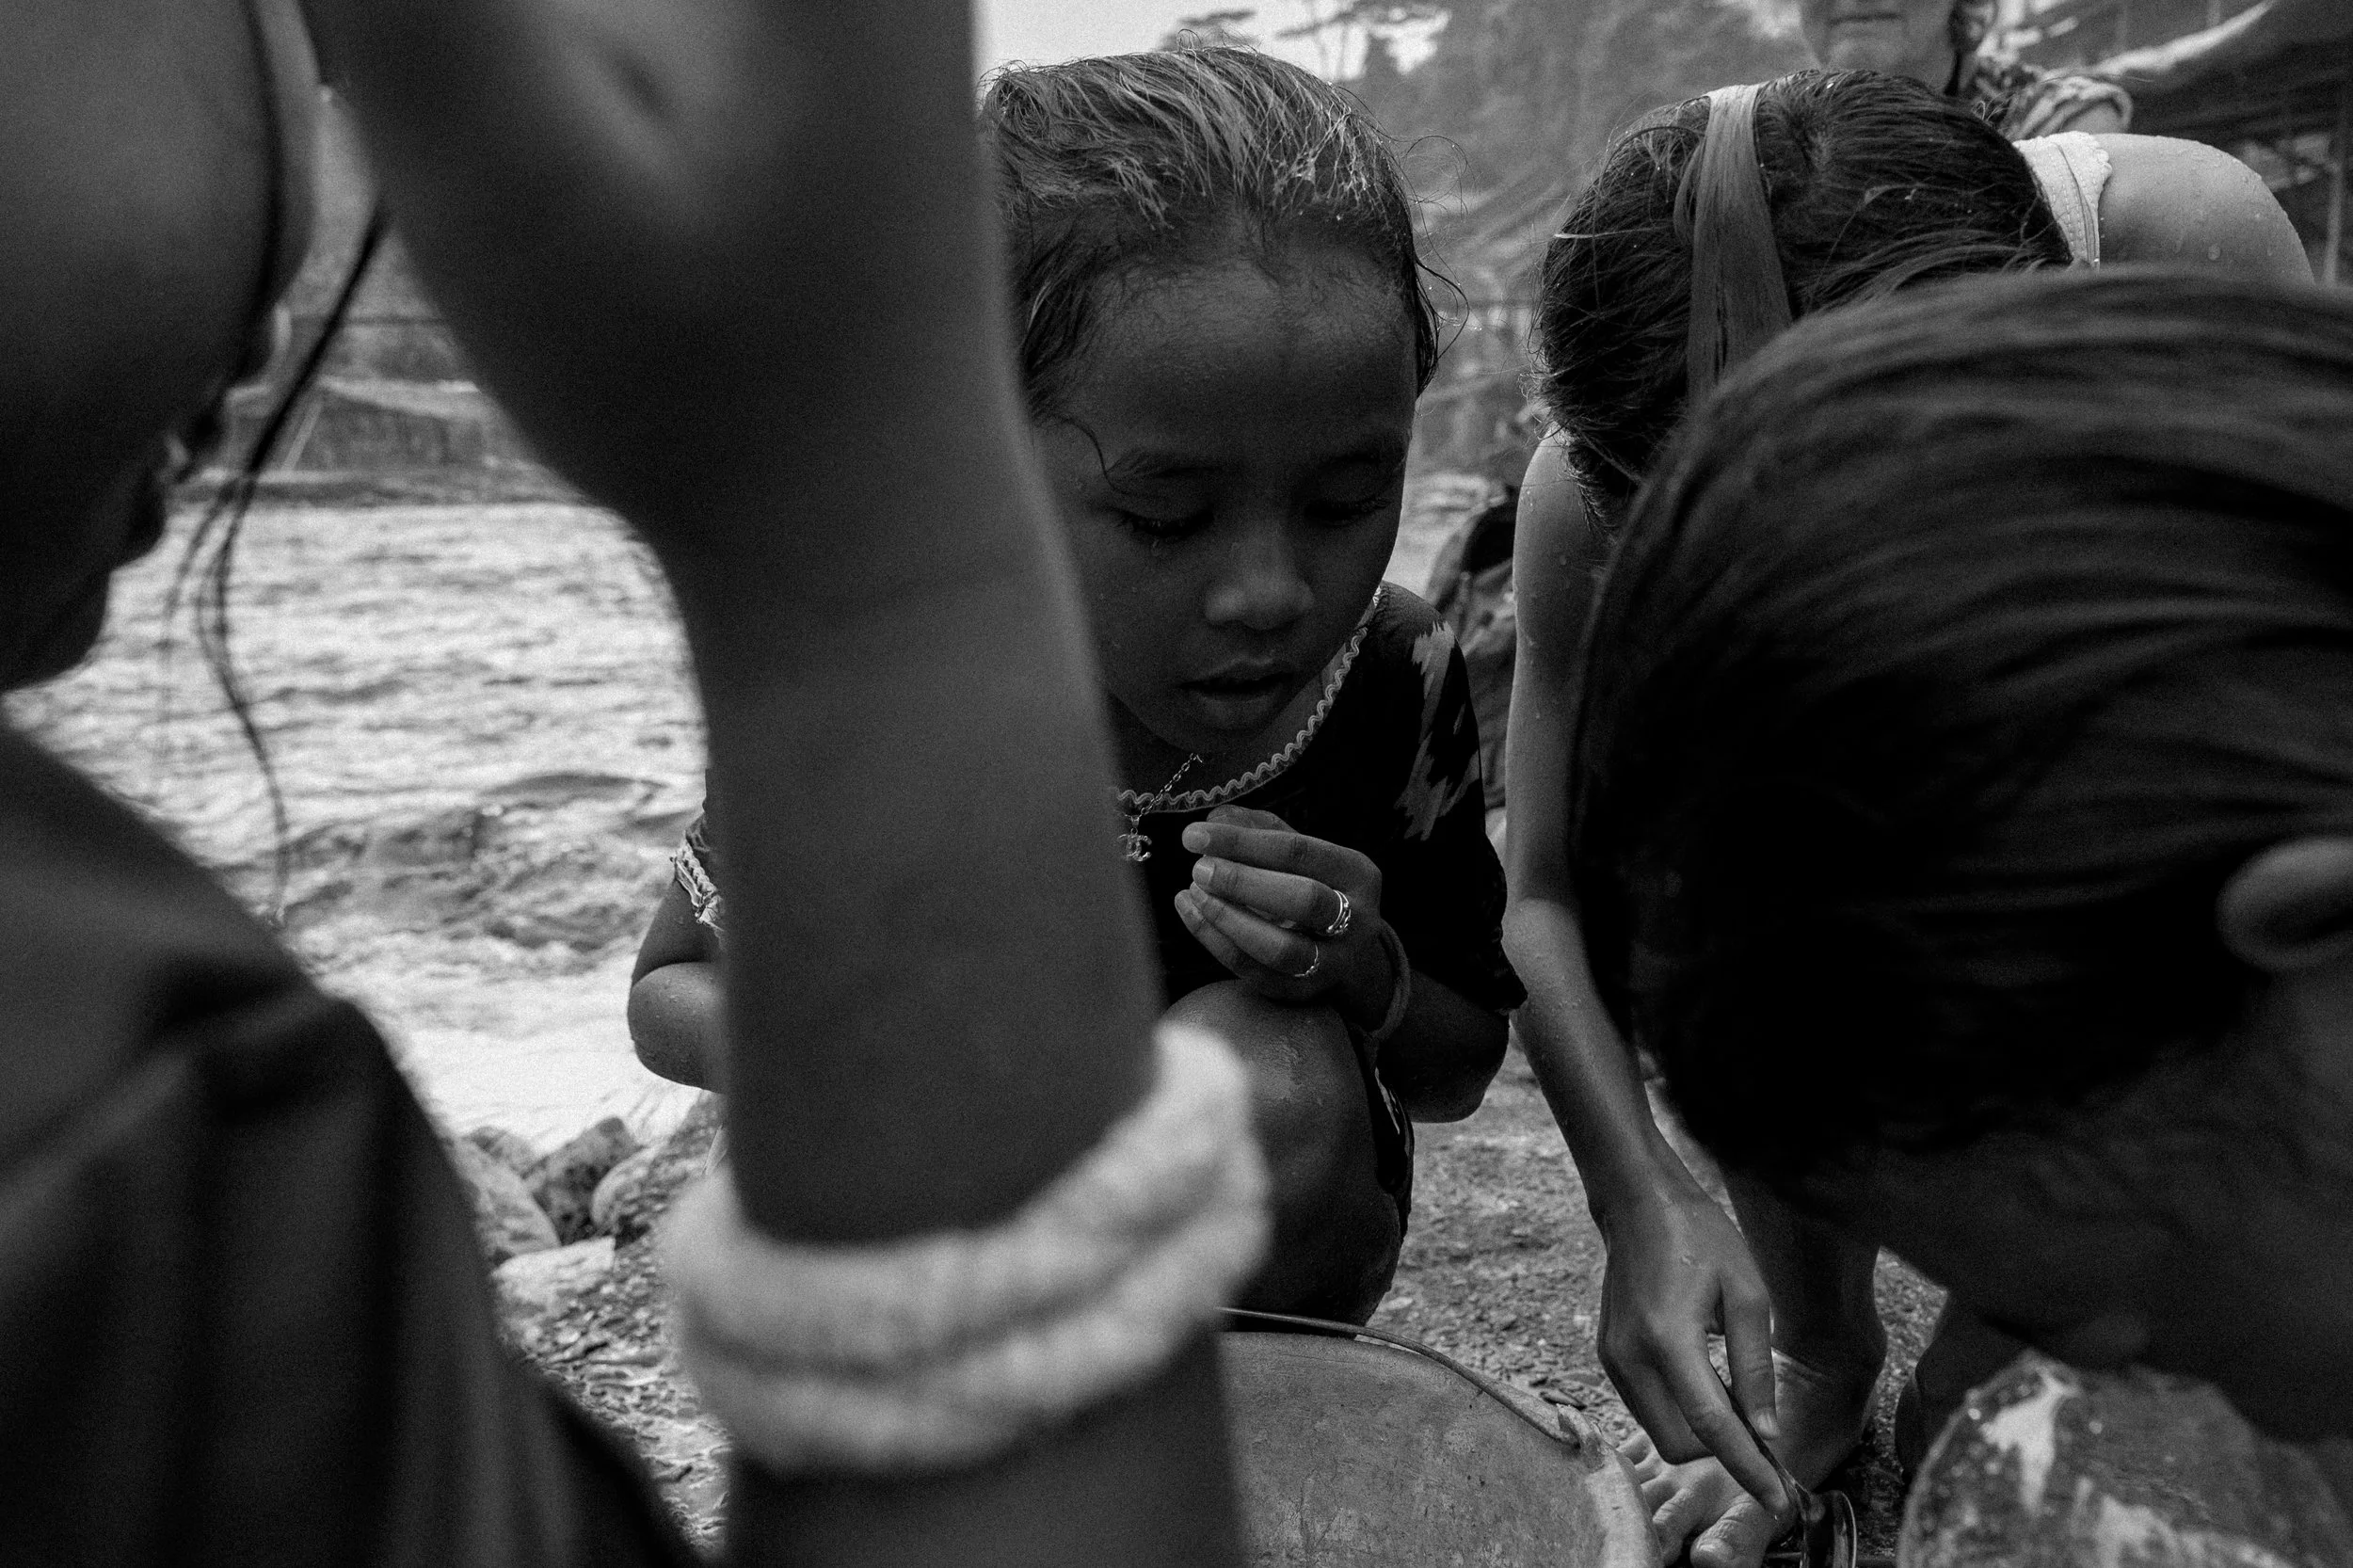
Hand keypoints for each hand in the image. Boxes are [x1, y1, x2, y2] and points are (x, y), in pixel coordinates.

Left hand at [1174, 806, 1396, 1027]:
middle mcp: (1357, 921)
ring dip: (1229, 920)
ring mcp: (1334, 963)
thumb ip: (1258, 829)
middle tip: (1199, 868)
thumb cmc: (1310, 883)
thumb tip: (1216, 819)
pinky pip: (1257, 973)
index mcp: (1357, 873)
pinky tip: (1191, 914)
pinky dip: (1217, 943)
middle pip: (1304, 902)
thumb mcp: (1297, 851)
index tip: (1194, 835)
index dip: (1243, 842)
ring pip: (1282, 949)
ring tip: (1193, 892)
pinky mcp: (1303, 992)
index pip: (1299, 852)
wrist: (1342, 947)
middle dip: (1244, 884)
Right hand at [1595, 1173, 1788, 1519]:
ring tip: (1734, 1394)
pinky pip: (1649, 1408)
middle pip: (1680, 1444)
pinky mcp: (1609, 1357)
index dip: (1748, 1467)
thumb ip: (1755, 1366)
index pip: (1711, 1425)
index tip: (1778, 1498)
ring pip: (1662, 1432)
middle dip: (1722, 1448)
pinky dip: (1681, 1411)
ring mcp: (1613, 1359)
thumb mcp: (1746, 1293)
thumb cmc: (1700, 1237)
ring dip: (1701, 1431)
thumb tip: (1766, 1431)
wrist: (1639, 1205)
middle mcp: (1631, 1357)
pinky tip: (1706, 1380)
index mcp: (1669, 1338)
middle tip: (1760, 1423)